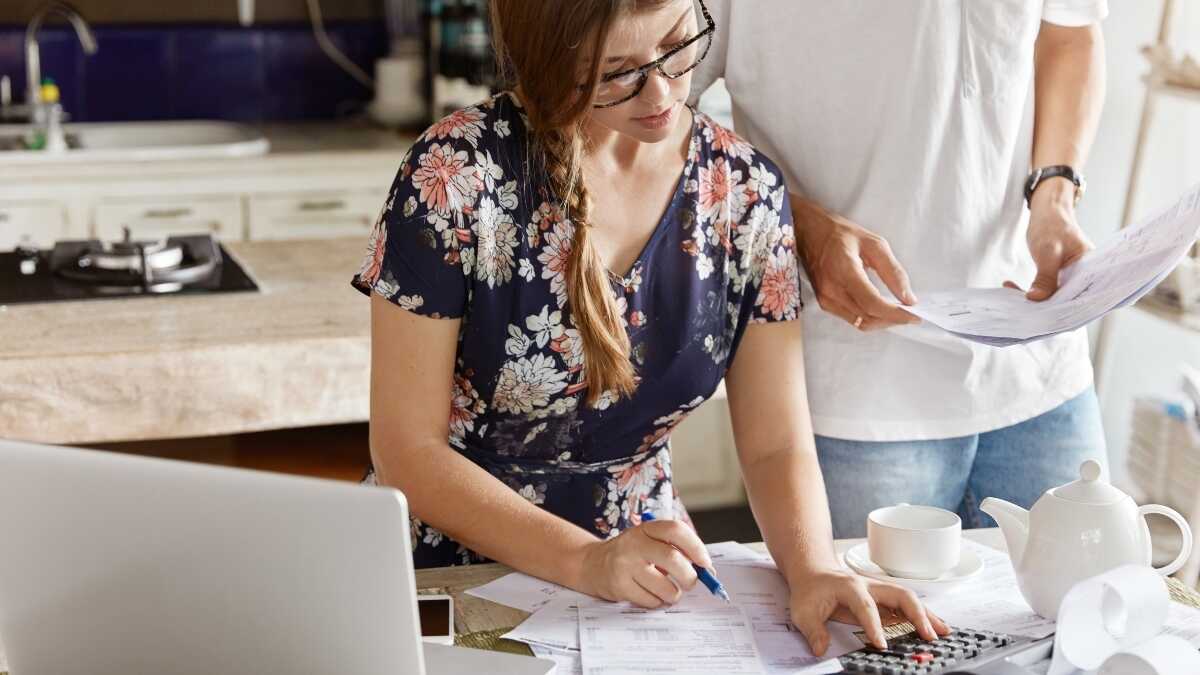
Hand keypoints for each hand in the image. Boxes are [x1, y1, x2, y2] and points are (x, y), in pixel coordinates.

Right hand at [577, 519, 710, 608]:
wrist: (593, 564)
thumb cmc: (632, 554)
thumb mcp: (649, 541)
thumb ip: (675, 549)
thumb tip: (706, 569)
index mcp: (646, 528)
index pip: (675, 530)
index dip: (696, 547)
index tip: (705, 563)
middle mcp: (634, 543)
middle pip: (672, 559)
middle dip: (689, 576)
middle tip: (691, 582)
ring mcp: (625, 564)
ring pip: (664, 586)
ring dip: (674, 594)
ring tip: (670, 591)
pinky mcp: (619, 586)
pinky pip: (650, 600)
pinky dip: (657, 602)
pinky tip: (651, 594)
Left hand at [786, 565, 949, 655]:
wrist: (814, 574)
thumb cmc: (811, 591)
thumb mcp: (803, 611)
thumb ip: (813, 631)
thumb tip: (821, 649)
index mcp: (849, 587)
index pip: (866, 606)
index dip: (875, 626)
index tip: (881, 645)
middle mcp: (869, 585)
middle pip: (899, 594)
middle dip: (916, 615)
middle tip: (928, 636)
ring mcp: (879, 590)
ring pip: (908, 598)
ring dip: (927, 615)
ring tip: (944, 632)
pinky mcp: (884, 598)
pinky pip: (907, 606)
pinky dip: (923, 617)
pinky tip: (935, 629)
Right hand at [792, 197, 919, 330]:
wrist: (808, 232)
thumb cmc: (841, 234)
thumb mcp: (874, 244)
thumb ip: (893, 272)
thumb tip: (908, 298)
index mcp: (845, 271)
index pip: (872, 303)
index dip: (895, 314)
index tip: (914, 316)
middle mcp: (832, 290)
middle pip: (868, 317)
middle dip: (892, 319)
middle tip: (910, 313)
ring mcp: (826, 299)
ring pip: (860, 322)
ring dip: (882, 321)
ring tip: (897, 311)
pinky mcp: (824, 303)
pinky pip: (851, 318)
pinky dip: (869, 317)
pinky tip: (880, 308)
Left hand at [1008, 181, 1092, 300]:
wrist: (1049, 213)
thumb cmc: (1053, 226)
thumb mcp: (1048, 251)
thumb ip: (1045, 277)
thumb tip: (1036, 299)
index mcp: (1091, 271)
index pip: (1081, 297)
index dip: (1063, 311)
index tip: (1041, 316)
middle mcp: (1084, 278)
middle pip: (1066, 301)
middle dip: (1044, 308)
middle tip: (1020, 308)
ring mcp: (1070, 280)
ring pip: (1053, 298)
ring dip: (1032, 299)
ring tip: (1011, 291)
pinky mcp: (1058, 280)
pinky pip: (1045, 291)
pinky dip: (1028, 291)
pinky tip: (1009, 285)